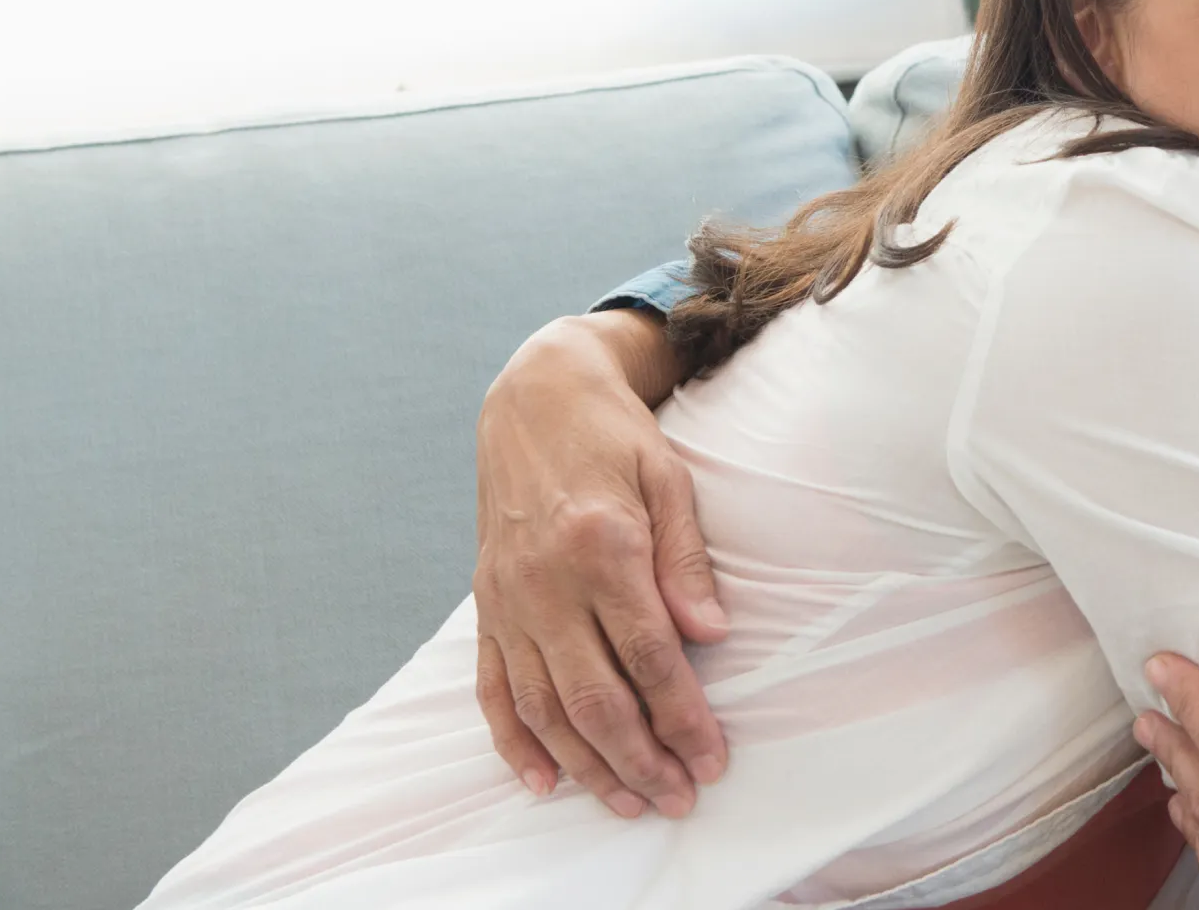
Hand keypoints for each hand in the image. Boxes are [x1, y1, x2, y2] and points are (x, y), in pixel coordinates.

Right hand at [473, 311, 724, 815]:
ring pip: (544, 706)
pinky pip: (493, 688)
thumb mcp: (668, 478)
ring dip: (586, 764)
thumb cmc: (614, 438)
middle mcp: (546, 582)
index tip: (712, 758)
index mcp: (601, 545)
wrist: (535, 398)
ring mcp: (508, 599)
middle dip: (640, 758)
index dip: (683, 716)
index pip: (649, 655)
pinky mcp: (486, 605)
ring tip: (627, 801)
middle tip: (678, 797)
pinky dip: (514, 741)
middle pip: (595, 696)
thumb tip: (712, 635)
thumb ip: (687, 561)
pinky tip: (544, 780)